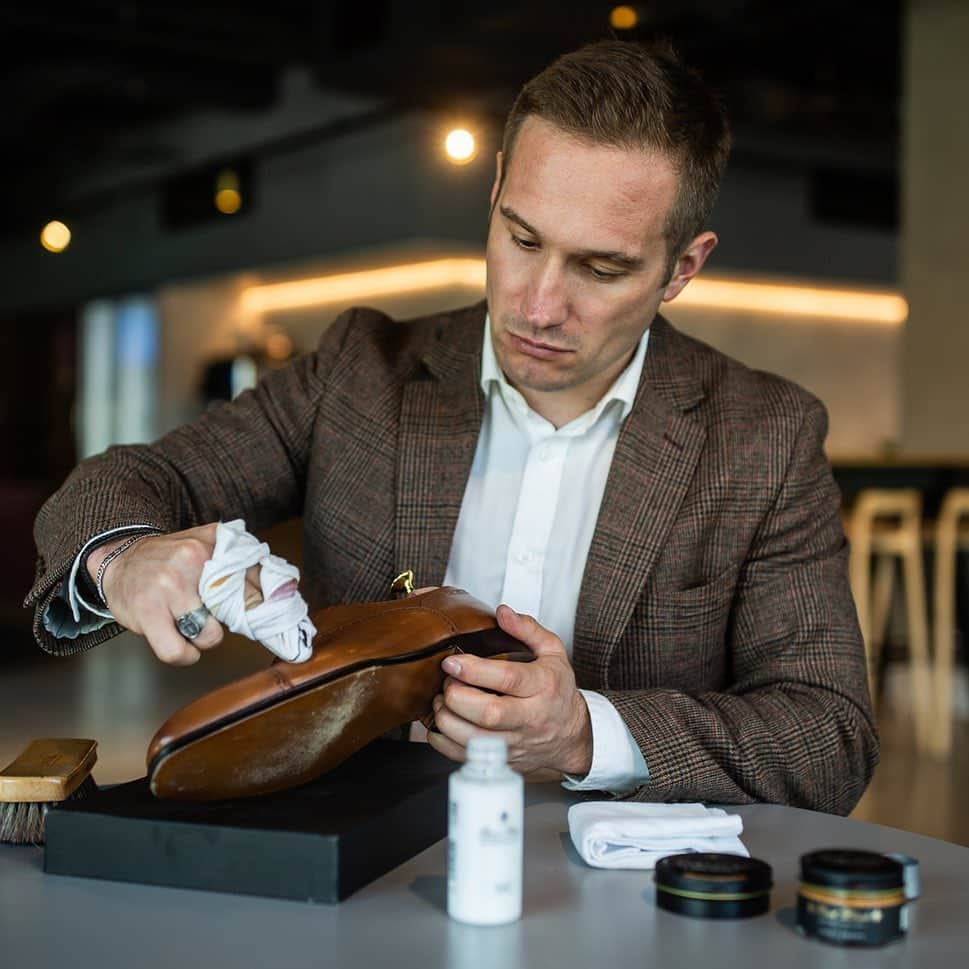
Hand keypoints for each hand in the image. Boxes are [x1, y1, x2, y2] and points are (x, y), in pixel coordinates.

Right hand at [87, 524, 261, 665]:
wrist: (118, 559)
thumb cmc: (167, 559)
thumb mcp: (205, 546)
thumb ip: (241, 560)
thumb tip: (282, 584)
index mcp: (210, 546)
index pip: (253, 580)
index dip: (263, 605)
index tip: (270, 618)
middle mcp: (191, 560)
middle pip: (235, 611)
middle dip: (228, 621)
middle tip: (213, 617)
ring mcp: (170, 586)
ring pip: (209, 635)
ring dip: (203, 639)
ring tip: (191, 626)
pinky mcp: (149, 611)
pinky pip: (177, 650)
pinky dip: (184, 655)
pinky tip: (183, 646)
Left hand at [426, 604, 592, 775]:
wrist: (571, 735)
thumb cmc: (557, 690)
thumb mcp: (552, 652)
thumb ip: (527, 629)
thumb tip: (502, 612)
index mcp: (542, 686)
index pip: (507, 679)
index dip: (474, 670)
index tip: (451, 662)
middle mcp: (530, 717)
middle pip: (488, 714)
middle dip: (456, 696)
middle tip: (447, 681)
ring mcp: (515, 743)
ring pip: (473, 739)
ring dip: (446, 718)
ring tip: (442, 699)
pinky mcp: (501, 760)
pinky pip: (464, 757)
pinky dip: (443, 740)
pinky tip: (442, 721)